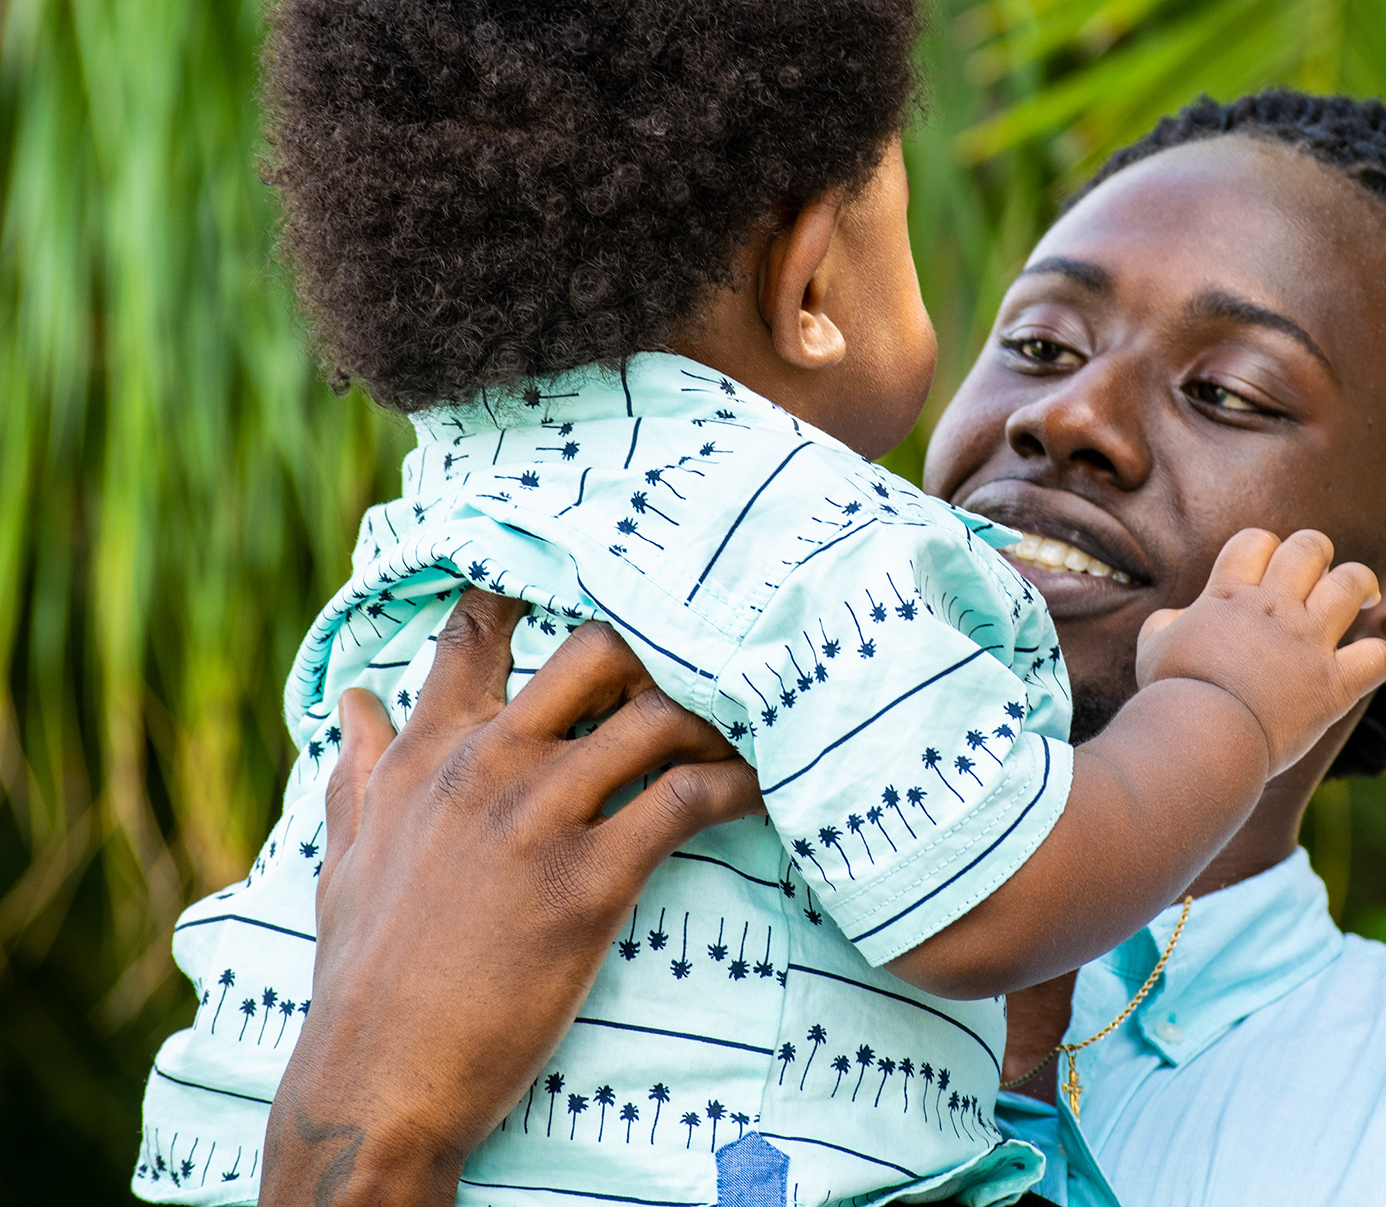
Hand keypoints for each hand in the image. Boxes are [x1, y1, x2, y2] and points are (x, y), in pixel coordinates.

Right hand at [261, 590, 761, 1206]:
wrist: (378, 1082)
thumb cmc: (364, 974)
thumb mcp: (345, 859)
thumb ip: (363, 772)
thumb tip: (359, 700)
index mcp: (427, 755)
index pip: (476, 633)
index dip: (535, 594)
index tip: (593, 584)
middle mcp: (487, 766)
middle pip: (596, 650)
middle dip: (653, 652)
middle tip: (691, 679)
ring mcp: (539, 818)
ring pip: (656, 716)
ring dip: (712, 722)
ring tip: (742, 739)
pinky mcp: (589, 881)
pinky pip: (685, 800)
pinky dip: (735, 788)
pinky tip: (758, 793)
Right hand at [1135, 528, 1385, 775]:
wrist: (1202, 736)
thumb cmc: (1172, 694)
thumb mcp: (1153, 646)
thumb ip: (1167, 622)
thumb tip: (1177, 617)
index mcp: (1230, 595)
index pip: (1256, 540)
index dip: (1264, 548)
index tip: (1265, 570)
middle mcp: (1275, 609)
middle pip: (1309, 548)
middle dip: (1316, 553)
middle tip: (1318, 575)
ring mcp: (1308, 643)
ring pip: (1353, 583)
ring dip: (1360, 584)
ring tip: (1365, 597)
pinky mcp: (1334, 684)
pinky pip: (1377, 656)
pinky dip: (1379, 656)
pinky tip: (1368, 662)